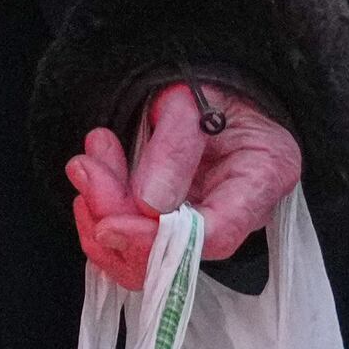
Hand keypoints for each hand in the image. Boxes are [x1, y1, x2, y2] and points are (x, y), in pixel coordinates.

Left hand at [64, 82, 302, 291]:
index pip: (215, 235)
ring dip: (101, 216)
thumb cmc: (210, 89)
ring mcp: (205, 226)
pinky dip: (100, 217)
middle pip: (171, 253)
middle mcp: (239, 215)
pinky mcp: (174, 228)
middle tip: (87, 167)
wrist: (209, 90)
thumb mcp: (191, 99)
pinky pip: (130, 246)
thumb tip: (149, 205)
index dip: (157, 240)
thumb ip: (174, 148)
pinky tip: (95, 178)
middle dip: (116, 216)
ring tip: (89, 163)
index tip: (109, 223)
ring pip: (143, 259)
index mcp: (261, 178)